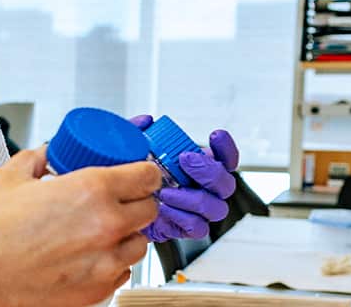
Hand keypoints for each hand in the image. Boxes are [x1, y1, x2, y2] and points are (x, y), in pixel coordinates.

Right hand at [0, 148, 160, 306]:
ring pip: (139, 244)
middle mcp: (106, 226)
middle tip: (114, 200)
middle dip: (136, 201)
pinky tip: (87, 254)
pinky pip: (122, 272)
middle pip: (149, 209)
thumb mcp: (10, 177)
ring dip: (126, 234)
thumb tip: (47, 154)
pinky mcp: (98, 290)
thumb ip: (37, 158)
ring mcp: (105, 262)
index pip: (147, 176)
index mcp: (90, 191)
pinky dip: (111, 262)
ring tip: (98, 231)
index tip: (137, 174)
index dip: (144, 172)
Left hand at [128, 115, 239, 242]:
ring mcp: (200, 210)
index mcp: (201, 168)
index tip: (215, 136)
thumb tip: (146, 121)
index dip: (226, 148)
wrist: (124, 206)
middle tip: (185, 160)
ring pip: (215, 208)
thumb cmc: (138, 177)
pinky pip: (198, 227)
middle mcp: (206, 189)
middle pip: (226, 183)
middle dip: (208, 171)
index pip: (226, 158)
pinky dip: (182, 218)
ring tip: (165, 192)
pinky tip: (164, 209)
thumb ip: (140, 133)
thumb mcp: (136, 151)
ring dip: (191, 198)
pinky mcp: (189, 228)